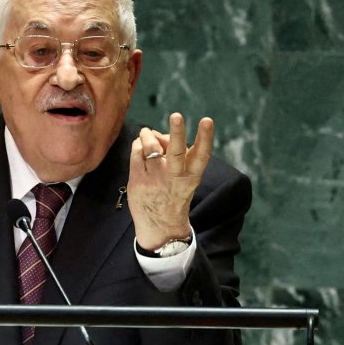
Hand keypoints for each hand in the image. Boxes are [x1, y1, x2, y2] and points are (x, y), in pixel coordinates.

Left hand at [127, 112, 213, 249]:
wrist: (161, 228)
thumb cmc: (173, 195)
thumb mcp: (184, 178)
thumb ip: (176, 154)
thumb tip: (156, 134)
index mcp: (191, 176)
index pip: (202, 154)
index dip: (205, 137)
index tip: (207, 121)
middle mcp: (175, 177)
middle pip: (176, 151)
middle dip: (177, 132)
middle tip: (177, 116)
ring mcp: (155, 180)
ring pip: (150, 146)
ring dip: (147, 135)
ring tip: (146, 133)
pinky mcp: (138, 182)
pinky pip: (136, 154)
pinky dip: (137, 146)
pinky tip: (139, 147)